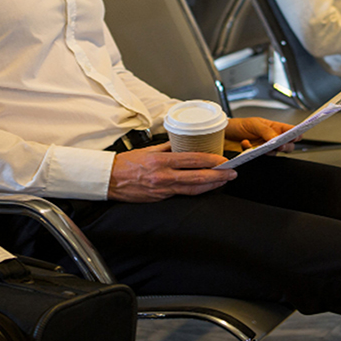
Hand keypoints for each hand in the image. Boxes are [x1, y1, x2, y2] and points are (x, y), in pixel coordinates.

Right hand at [108, 143, 233, 201]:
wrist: (108, 180)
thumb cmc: (125, 164)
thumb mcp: (147, 150)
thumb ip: (167, 148)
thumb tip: (182, 142)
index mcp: (160, 162)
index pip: (191, 160)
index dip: (210, 161)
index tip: (222, 160)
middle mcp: (163, 177)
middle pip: (197, 177)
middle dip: (217, 176)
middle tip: (232, 173)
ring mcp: (163, 190)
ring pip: (192, 189)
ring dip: (211, 185)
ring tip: (224, 181)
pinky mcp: (160, 198)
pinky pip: (182, 194)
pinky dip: (196, 190)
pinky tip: (206, 187)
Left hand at [226, 116, 295, 152]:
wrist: (223, 134)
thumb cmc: (239, 125)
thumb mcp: (254, 124)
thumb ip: (266, 131)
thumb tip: (275, 138)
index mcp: (273, 127)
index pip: (289, 131)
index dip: (296, 134)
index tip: (297, 136)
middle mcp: (270, 138)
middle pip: (287, 145)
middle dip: (286, 146)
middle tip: (281, 145)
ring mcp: (263, 148)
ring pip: (274, 153)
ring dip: (269, 150)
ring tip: (262, 146)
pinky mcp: (255, 155)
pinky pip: (259, 157)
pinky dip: (252, 151)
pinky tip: (246, 144)